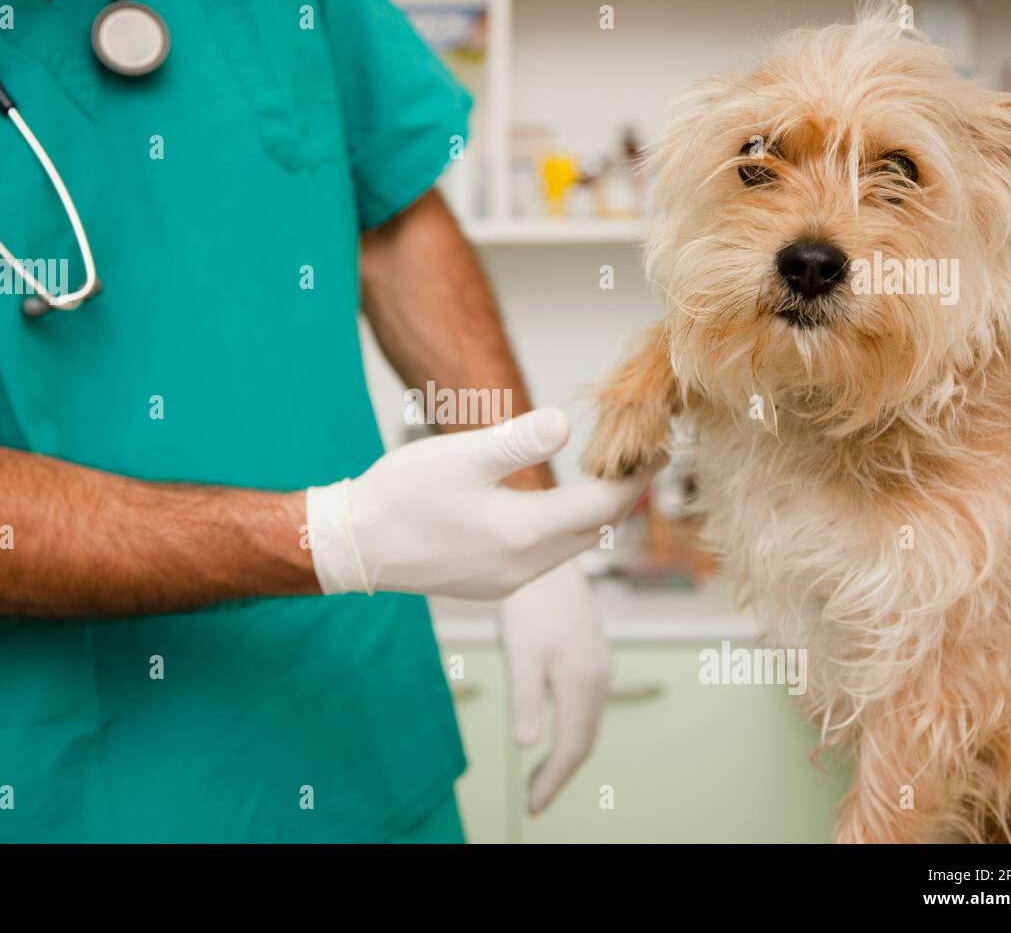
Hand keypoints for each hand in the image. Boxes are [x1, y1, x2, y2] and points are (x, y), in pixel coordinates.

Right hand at [305, 408, 653, 599]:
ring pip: (571, 548)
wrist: (353, 546)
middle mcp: (525, 566)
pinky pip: (544, 559)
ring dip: (592, 516)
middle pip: (594, 532)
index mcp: (524, 532)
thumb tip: (567, 424)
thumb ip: (518, 440)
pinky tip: (553, 511)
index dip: (636, 478)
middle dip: (622, 497)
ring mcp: (508, 582)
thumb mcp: (460, 455)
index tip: (658, 450)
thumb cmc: (401, 495)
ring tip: (604, 480)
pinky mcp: (490, 586)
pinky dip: (561, 532)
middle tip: (640, 460)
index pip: (603, 506)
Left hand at [501, 559, 608, 813]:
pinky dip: (572, 725)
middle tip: (535, 799)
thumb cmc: (529, 604)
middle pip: (585, 739)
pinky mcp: (592, 652)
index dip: (554, 781)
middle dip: (561, 773)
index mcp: (581, 684)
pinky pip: (587, 703)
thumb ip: (524, 699)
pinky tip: (553, 725)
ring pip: (588, 721)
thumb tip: (526, 747)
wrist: (549, 556)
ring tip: (542, 773)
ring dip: (567, 750)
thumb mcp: (520, 652)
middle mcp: (598, 678)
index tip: (532, 807)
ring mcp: (599, 664)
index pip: (573, 748)